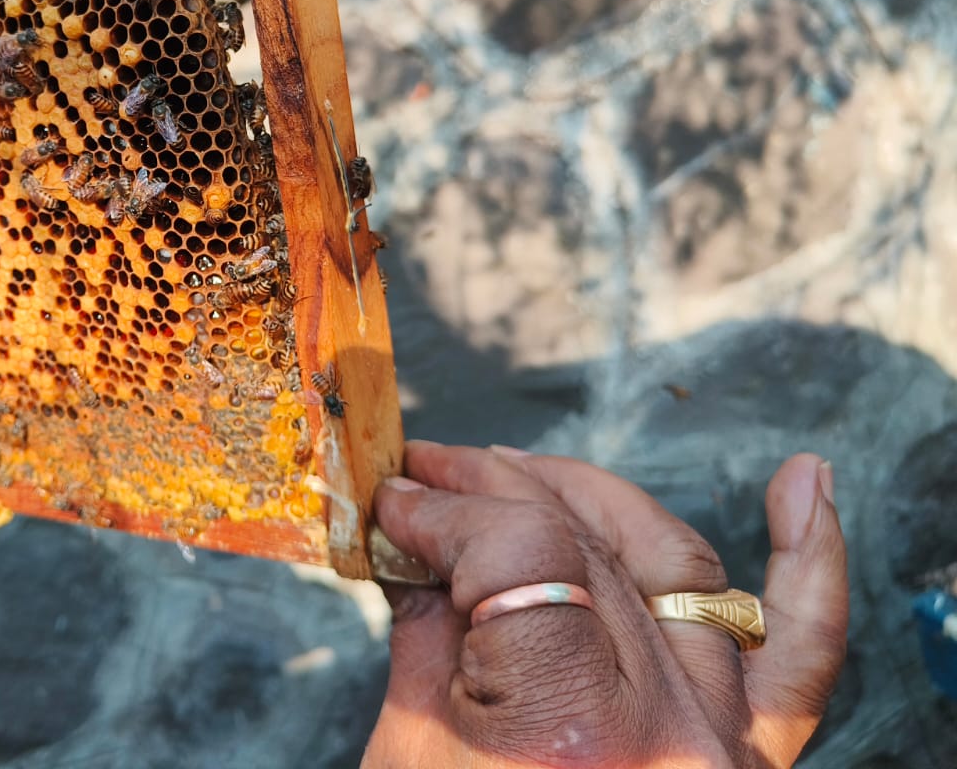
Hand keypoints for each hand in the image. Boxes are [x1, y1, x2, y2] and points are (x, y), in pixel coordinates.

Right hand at [363, 441, 847, 768]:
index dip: (446, 509)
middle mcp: (673, 734)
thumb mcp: (412, 749)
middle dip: (491, 492)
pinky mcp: (749, 765)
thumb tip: (421, 534)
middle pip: (589, 546)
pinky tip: (805, 487)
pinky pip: (800, 656)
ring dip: (597, 498)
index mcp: (574, 732)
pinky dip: (809, 566)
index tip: (395, 503)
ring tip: (520, 466)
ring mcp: (725, 749)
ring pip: (682, 566)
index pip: (521, 549)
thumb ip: (431, 624)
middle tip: (428, 475)